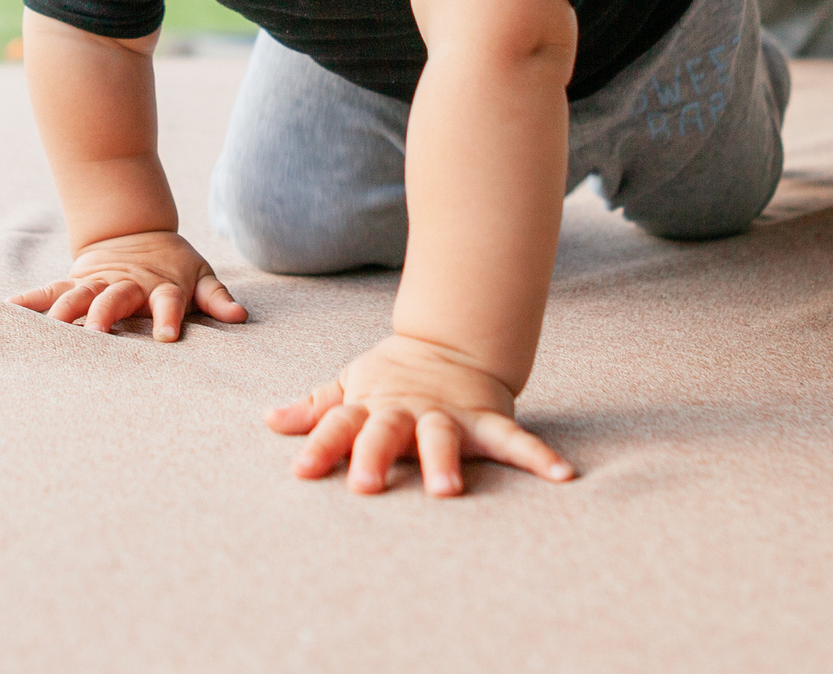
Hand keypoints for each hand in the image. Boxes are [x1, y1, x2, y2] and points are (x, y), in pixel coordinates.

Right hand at [8, 230, 245, 341]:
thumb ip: (217, 299)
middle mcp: (127, 285)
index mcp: (161, 287)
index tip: (167, 337)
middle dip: (105, 315)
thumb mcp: (201, 276)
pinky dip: (30, 299)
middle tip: (96, 335)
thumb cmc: (174, 266)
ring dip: (65, 311)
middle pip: (116, 299)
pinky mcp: (75, 281)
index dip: (169, 317)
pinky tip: (8, 310)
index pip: (168, 303)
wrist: (136, 232)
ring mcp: (98, 282)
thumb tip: (240, 317)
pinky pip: (50, 291)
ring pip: (79, 295)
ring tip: (50, 326)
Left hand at [266, 333, 575, 496]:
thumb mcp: (351, 385)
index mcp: (371, 406)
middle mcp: (407, 411)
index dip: (320, 445)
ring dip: (445, 461)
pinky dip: (539, 457)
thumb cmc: (393, 376)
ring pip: (444, 437)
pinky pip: (515, 441)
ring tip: (447, 491)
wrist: (453, 341)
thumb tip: (269, 420)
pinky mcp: (488, 420)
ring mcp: (449, 415)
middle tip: (367, 486)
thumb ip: (316, 408)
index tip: (301, 471)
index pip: (338, 424)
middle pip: (387, 431)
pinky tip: (563, 477)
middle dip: (376, 456)